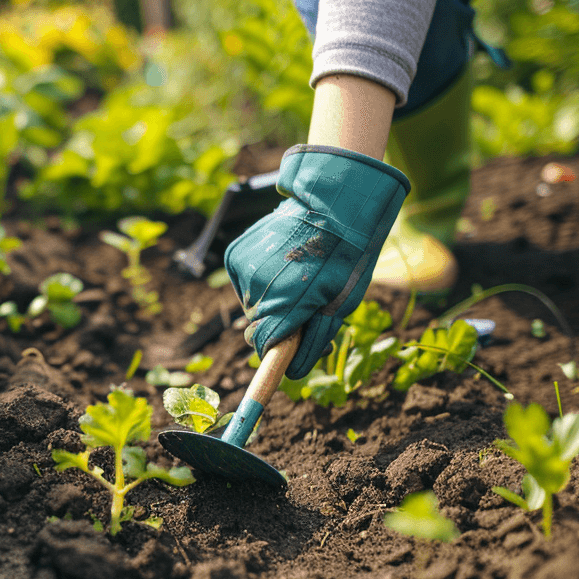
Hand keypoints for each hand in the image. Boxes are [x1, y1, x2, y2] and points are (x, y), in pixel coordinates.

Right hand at [225, 144, 409, 378]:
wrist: (331, 206)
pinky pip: (242, 282)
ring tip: (295, 276)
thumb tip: (291, 372)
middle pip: (257, 326)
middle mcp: (256, 289)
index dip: (279, 350)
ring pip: (250, 304)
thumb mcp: (339, 306)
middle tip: (306, 305)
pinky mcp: (234, 254)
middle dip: (277, 323)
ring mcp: (242, 269)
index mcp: (284, 305)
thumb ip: (313, 341)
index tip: (291, 347)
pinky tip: (279, 263)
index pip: (265, 346)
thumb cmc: (344, 258)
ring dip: (269, 299)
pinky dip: (258, 280)